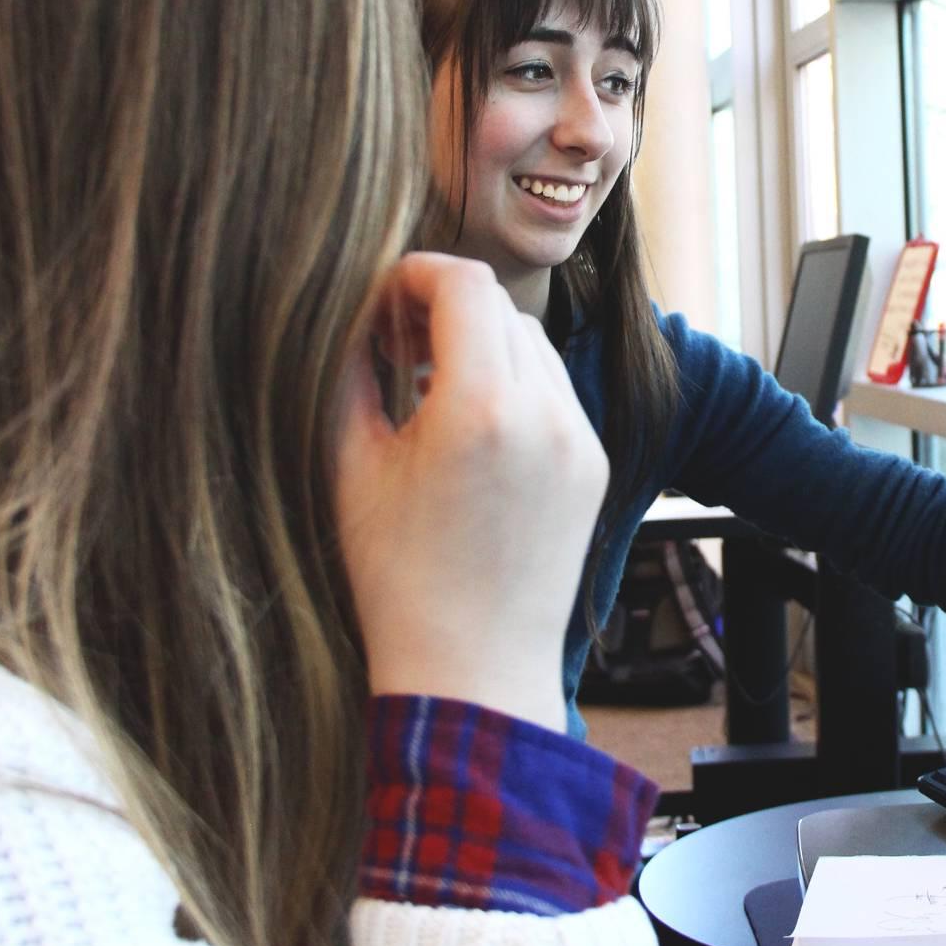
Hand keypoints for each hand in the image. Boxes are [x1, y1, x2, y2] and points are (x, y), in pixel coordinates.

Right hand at [332, 252, 607, 729]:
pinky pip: (555, 394)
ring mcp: (580, 439)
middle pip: (499, 308)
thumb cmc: (399, 582)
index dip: (414, 274)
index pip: (464, 284)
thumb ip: (350, 373)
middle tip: (394, 343)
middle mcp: (546, 413)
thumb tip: (356, 314)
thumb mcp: (351, 468)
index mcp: (482, 406)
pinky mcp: (594, 465)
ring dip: (483, 347)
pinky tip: (470, 431)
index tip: (380, 299)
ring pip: (533, 346)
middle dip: (446, 310)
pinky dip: (514, 389)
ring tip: (430, 388)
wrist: (474, 672)